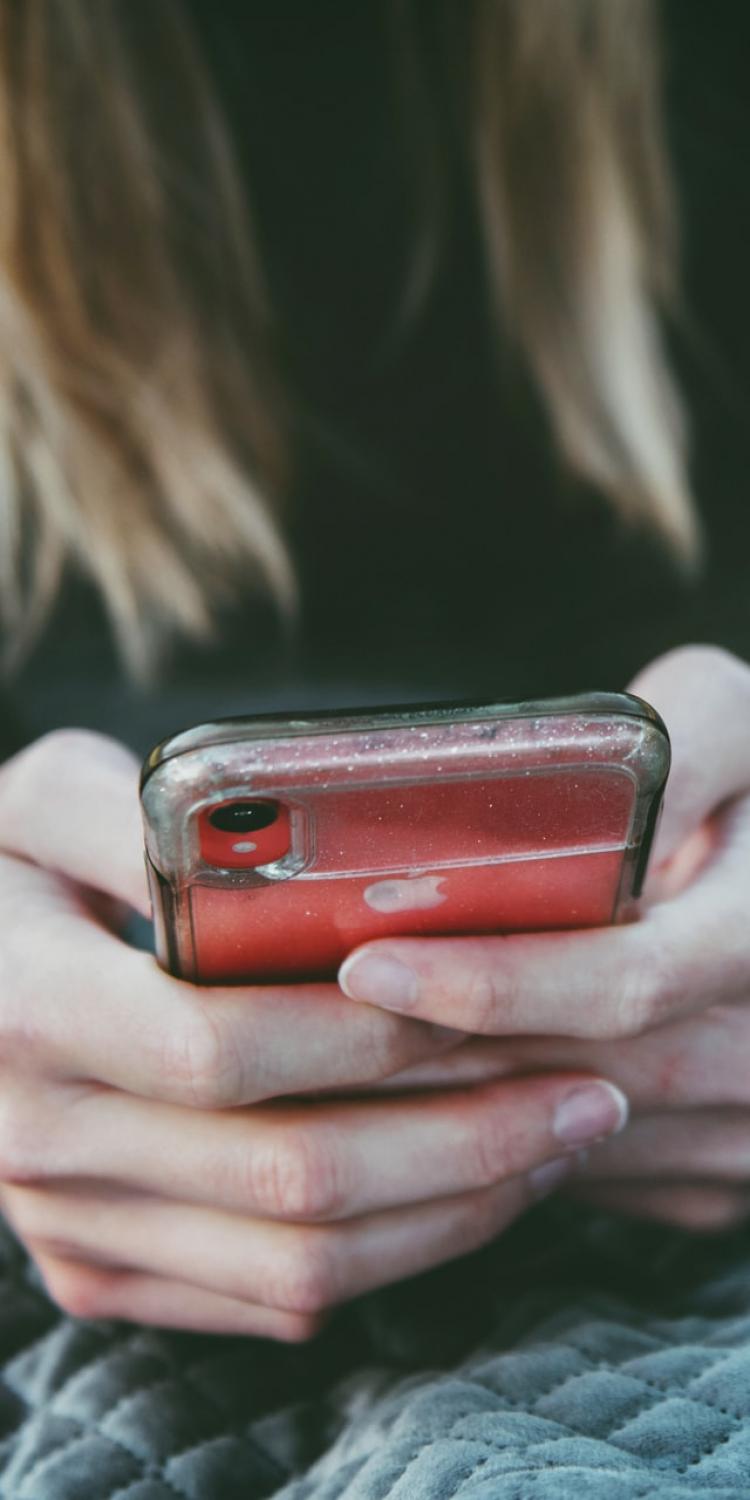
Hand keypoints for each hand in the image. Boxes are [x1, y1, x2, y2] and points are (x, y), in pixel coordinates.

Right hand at [0, 731, 626, 1338]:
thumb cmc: (4, 876)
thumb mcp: (42, 800)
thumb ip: (137, 806)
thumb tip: (264, 831)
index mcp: (26, 1009)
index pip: (225, 1048)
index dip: (371, 1037)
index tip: (492, 1005)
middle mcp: (39, 1139)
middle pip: (288, 1175)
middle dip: (461, 1137)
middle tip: (581, 1092)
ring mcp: (69, 1225)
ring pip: (297, 1263)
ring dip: (450, 1211)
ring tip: (549, 1146)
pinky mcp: (100, 1273)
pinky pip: (270, 1301)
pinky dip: (391, 1259)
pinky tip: (461, 1190)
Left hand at [338, 647, 749, 1232]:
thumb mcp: (738, 724)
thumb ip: (667, 740)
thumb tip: (550, 788)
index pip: (621, 981)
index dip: (492, 981)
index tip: (370, 962)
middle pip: (564, 1077)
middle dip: (424, 1059)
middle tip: (299, 1020)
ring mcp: (736, 1133)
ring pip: (560, 1139)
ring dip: (444, 1107)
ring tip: (322, 1055)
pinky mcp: (709, 1179)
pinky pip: (580, 1171)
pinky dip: (498, 1142)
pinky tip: (415, 1093)